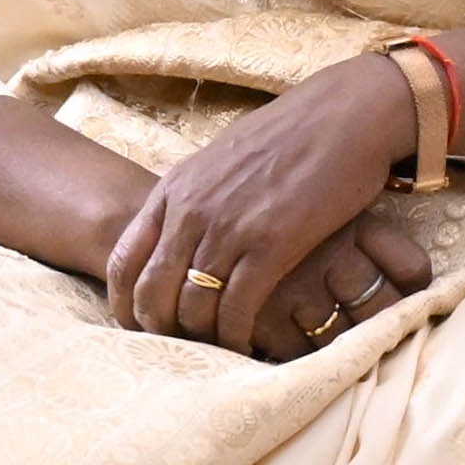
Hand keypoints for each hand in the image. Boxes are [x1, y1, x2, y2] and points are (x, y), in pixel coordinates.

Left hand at [76, 43, 442, 349]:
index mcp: (173, 189)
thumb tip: (177, 232)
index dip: (123, 302)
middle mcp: (191, 211)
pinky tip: (246, 343)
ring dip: (201, 336)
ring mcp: (228, 229)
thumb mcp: (220, 162)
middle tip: (176, 348)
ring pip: (193, 306)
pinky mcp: (270, 246)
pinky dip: (236, 335)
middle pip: (151, 292)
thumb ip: (193, 198)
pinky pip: (236, 308)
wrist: (342, 116)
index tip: (134, 325)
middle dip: (158, 329)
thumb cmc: (287, 138)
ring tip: (216, 347)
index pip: (122, 258)